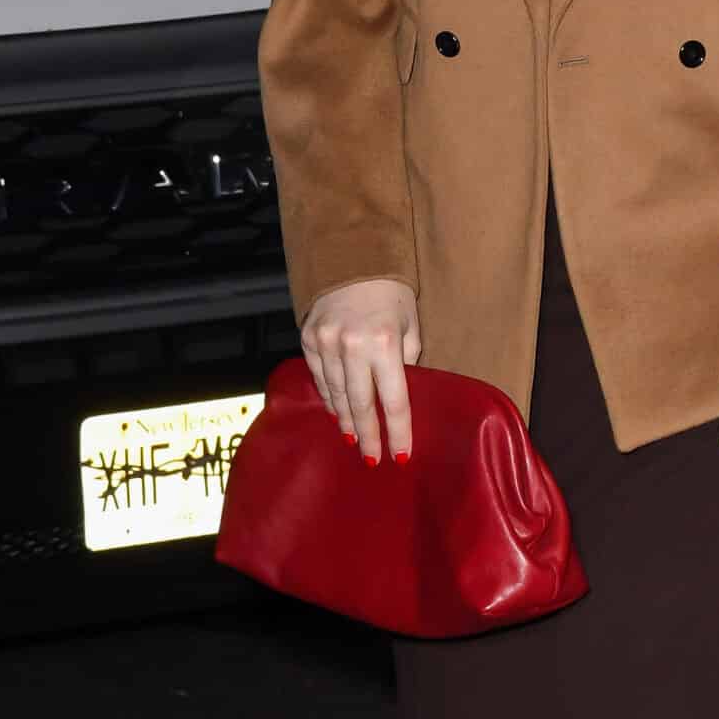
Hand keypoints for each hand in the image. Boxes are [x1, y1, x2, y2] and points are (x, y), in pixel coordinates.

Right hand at [298, 277, 420, 464]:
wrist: (353, 259)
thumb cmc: (391, 294)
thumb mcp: (410, 324)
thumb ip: (405, 360)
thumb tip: (398, 395)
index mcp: (386, 343)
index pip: (392, 400)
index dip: (397, 431)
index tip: (401, 455)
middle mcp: (352, 346)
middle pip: (360, 405)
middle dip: (368, 436)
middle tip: (372, 460)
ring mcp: (325, 344)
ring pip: (336, 395)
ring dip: (347, 420)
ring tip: (355, 440)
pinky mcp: (308, 340)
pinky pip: (319, 379)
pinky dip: (330, 398)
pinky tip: (338, 413)